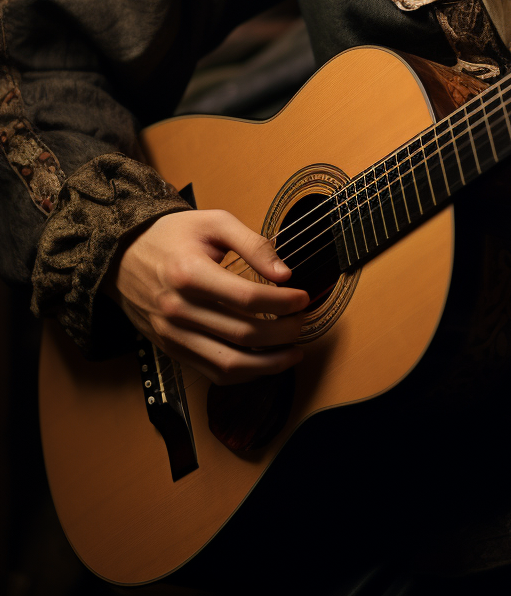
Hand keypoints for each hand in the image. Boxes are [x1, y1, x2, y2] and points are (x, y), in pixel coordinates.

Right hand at [102, 209, 308, 384]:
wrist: (122, 254)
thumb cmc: (172, 235)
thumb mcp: (213, 222)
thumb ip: (253, 244)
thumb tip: (285, 273)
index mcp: (189, 273)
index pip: (247, 298)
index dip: (283, 302)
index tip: (303, 298)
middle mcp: (178, 309)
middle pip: (243, 333)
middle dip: (284, 332)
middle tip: (303, 321)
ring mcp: (172, 334)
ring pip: (230, 363)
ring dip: (269, 363)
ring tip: (294, 351)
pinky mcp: (170, 349)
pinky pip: (212, 372)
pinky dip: (244, 373)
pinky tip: (265, 362)